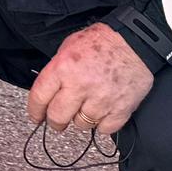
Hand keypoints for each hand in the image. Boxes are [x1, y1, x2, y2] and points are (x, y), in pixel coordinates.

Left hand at [26, 23, 153, 135]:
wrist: (136, 41)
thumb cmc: (103, 42)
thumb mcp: (68, 46)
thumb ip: (56, 69)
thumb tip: (48, 91)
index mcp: (63, 68)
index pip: (39, 98)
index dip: (35, 111)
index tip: (36, 116)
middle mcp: (81, 85)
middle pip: (58, 118)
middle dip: (55, 121)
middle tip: (57, 119)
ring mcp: (102, 99)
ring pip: (81, 124)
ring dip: (81, 119)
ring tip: (86, 106)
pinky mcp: (121, 109)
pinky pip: (104, 129)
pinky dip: (102, 123)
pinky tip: (102, 111)